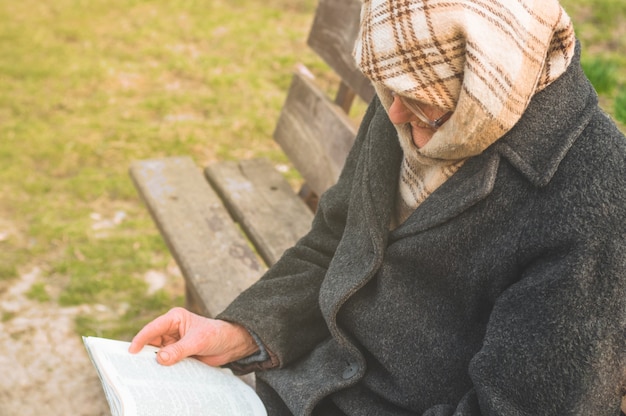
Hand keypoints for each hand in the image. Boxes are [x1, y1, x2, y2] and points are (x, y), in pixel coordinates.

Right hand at [128, 307, 258, 366]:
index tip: (132, 352)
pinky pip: (165, 361)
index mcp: (174, 318)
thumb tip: (160, 359)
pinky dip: (162, 367)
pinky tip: (158, 375)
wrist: (229, 344)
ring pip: (157, 353)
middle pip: (151, 342)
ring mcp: (173, 342)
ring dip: (153, 362)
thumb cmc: (215, 335)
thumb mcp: (198, 341)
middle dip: (145, 353)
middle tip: (134, 366)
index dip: (141, 339)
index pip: (153, 328)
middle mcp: (171, 329)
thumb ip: (179, 350)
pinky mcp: (177, 353)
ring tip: (145, 373)